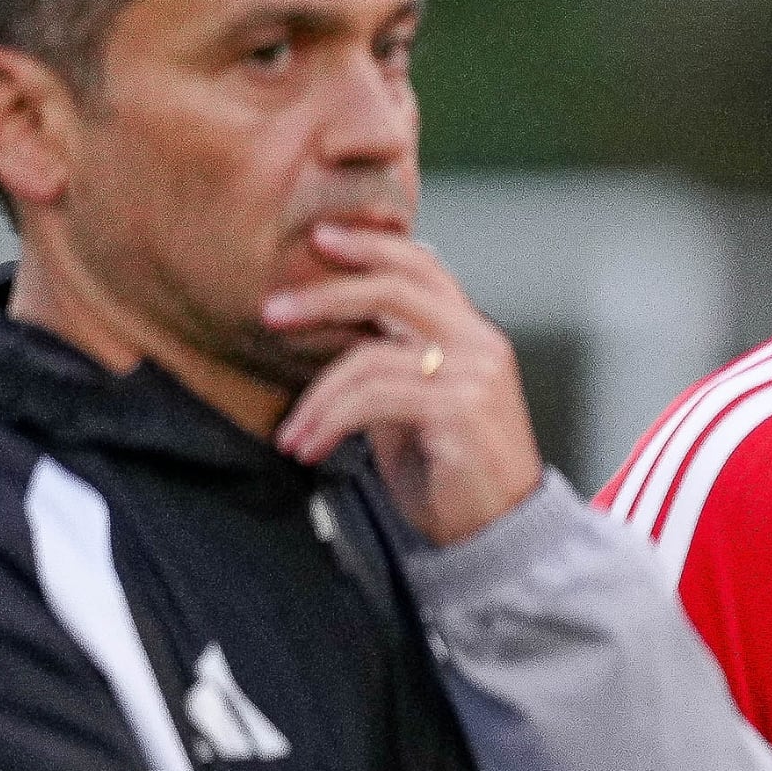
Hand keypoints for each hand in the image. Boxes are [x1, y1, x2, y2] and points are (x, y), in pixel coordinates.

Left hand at [266, 223, 544, 545]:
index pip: (423, 268)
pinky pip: (374, 400)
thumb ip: (389, 364)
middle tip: (273, 313)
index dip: (372, 245)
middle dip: (324, 297)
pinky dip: (330, 423)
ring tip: (292, 435)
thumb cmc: (453, 473)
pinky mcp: (460, 412)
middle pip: (393, 291)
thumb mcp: (415, 405)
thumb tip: (332, 334)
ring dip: (315, 398)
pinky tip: (312, 448)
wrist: (498, 532)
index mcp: (473, 335)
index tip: (321, 238)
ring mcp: (475, 377)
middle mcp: (481, 346)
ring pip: (370, 357)